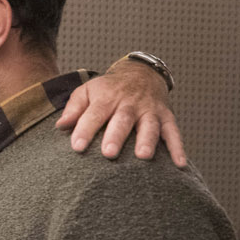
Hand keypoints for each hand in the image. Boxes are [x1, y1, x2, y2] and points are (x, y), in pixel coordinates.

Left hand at [55, 60, 186, 166]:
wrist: (140, 74)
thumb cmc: (108, 90)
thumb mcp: (88, 91)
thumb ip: (74, 109)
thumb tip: (60, 126)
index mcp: (107, 98)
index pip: (95, 113)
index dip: (85, 129)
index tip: (77, 147)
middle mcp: (129, 103)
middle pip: (122, 119)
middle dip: (116, 136)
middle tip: (109, 154)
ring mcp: (149, 110)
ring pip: (150, 125)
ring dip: (147, 140)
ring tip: (143, 156)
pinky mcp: (166, 116)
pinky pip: (174, 132)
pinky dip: (178, 148)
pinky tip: (179, 165)